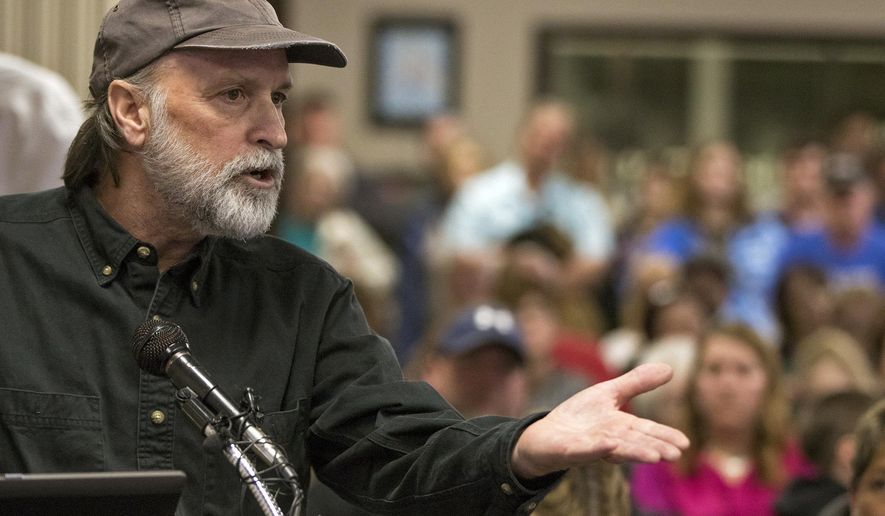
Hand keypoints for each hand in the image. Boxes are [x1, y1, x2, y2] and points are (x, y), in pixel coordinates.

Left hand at [510, 363, 689, 478]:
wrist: (546, 435)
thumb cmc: (581, 417)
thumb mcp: (609, 393)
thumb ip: (637, 383)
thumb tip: (670, 368)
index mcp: (621, 427)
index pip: (646, 431)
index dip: (664, 436)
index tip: (685, 443)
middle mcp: (609, 440)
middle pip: (634, 443)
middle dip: (654, 448)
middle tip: (674, 455)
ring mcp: (589, 447)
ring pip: (614, 450)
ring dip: (634, 453)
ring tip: (653, 456)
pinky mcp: (569, 451)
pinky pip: (583, 450)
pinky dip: (596, 448)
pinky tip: (609, 445)